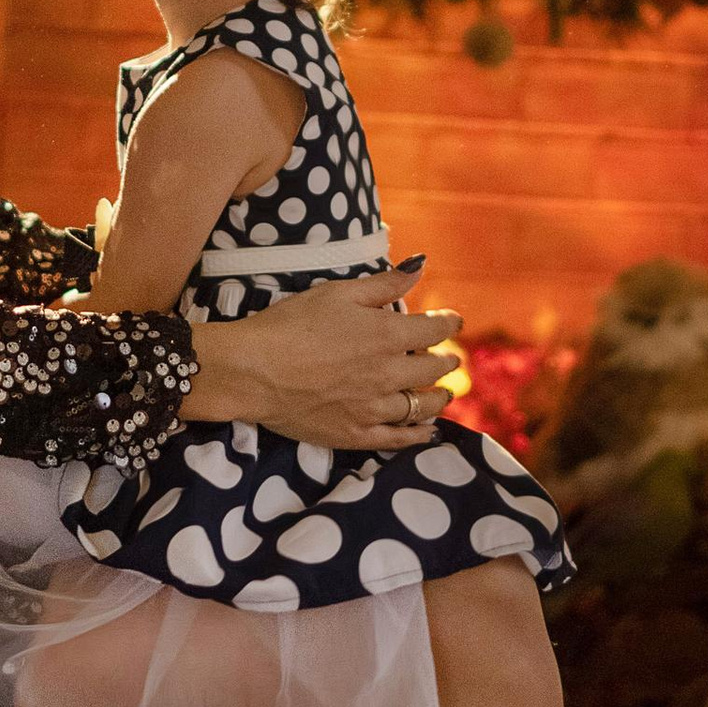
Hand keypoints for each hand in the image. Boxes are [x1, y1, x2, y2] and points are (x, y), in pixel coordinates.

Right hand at [181, 260, 460, 451]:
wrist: (253, 370)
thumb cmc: (290, 324)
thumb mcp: (337, 293)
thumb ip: (382, 284)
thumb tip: (418, 268)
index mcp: (386, 334)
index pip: (434, 329)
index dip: (448, 323)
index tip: (453, 321)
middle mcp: (388, 373)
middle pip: (433, 369)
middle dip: (446, 362)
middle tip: (450, 359)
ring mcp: (374, 407)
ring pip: (422, 406)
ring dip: (438, 398)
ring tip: (443, 394)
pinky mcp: (356, 433)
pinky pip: (398, 438)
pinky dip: (418, 434)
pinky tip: (427, 431)